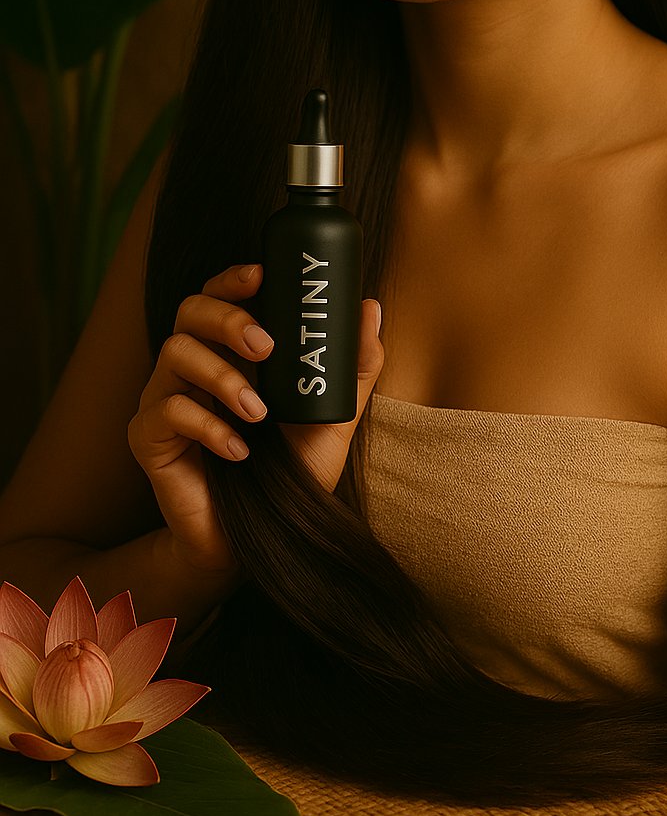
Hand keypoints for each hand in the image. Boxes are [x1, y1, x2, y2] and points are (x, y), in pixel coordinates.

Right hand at [128, 263, 383, 577]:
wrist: (256, 541)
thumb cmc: (289, 472)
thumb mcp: (332, 419)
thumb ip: (354, 368)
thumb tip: (370, 308)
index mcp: (231, 352)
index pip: (218, 295)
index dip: (232, 278)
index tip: (262, 275)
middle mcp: (194, 366)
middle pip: (189, 310)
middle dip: (228, 318)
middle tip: (266, 346)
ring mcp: (166, 398)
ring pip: (173, 353)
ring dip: (222, 376)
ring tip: (259, 412)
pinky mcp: (148, 437)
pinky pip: (165, 412)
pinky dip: (208, 425)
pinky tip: (239, 450)